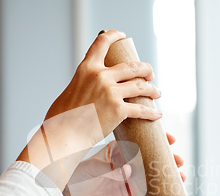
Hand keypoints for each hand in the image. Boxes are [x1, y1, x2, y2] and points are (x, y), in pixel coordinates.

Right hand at [45, 29, 161, 136]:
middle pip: (131, 66)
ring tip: (157, 93)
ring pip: (140, 86)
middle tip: (151, 74)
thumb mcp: (71, 90)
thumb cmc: (62, 118)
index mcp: (86, 69)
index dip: (114, 36)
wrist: (62, 134)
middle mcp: (100, 76)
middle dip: (145, 69)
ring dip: (152, 89)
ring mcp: (110, 92)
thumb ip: (83, 85)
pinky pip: (140, 110)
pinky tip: (156, 114)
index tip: (122, 36)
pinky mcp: (118, 110)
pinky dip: (151, 113)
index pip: (102, 43)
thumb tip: (88, 89)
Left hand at [63, 133, 184, 195]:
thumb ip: (113, 166)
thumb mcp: (97, 165)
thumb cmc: (81, 175)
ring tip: (181, 175)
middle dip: (168, 158)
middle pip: (151, 157)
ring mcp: (129, 178)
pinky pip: (149, 191)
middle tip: (179, 159)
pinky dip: (162, 189)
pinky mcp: (130, 194)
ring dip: (168, 174)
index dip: (157, 140)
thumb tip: (129, 169)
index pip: (141, 141)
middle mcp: (126, 162)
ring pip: (153, 173)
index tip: (171, 139)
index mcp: (119, 150)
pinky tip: (174, 188)